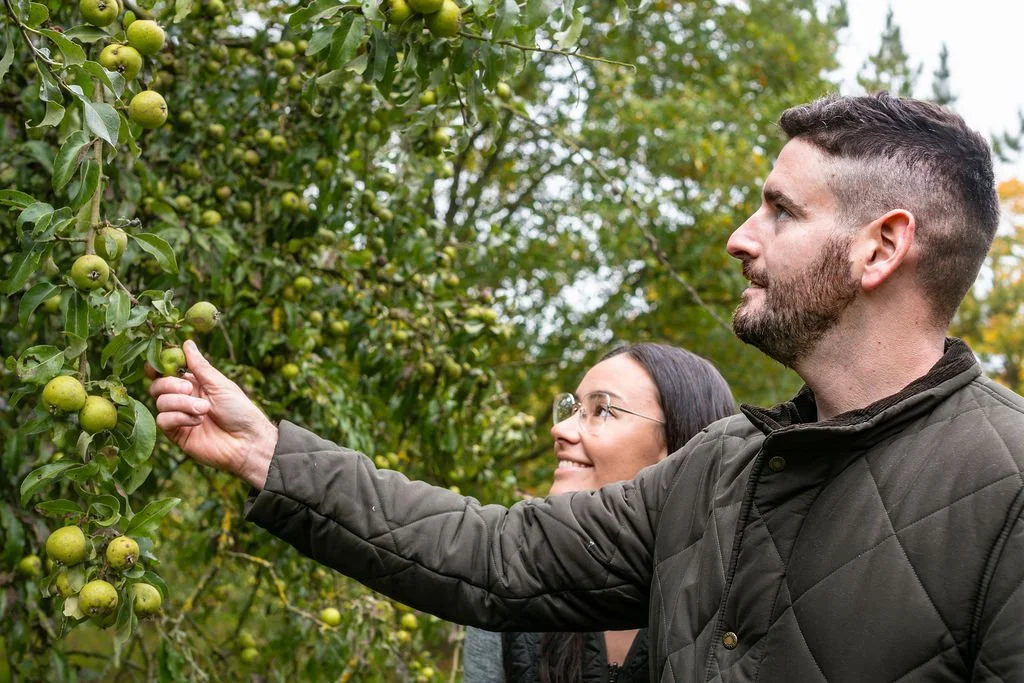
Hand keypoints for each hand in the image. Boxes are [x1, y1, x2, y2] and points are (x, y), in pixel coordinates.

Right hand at [148, 340, 277, 488]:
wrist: (247, 442)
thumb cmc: (240, 411)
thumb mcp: (220, 384)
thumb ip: (200, 366)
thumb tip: (186, 342)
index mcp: (195, 383)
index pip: (167, 372)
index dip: (158, 367)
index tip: (157, 364)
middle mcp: (184, 399)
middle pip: (158, 385)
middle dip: (170, 384)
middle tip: (190, 388)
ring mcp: (179, 417)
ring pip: (160, 402)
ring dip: (182, 403)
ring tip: (204, 410)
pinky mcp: (177, 434)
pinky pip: (163, 420)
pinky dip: (179, 418)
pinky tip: (197, 422)